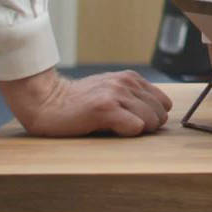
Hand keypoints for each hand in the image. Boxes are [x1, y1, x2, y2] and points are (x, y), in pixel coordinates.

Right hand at [0, 67, 174, 136]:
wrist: (46, 102)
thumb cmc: (78, 103)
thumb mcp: (111, 91)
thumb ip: (133, 98)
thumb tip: (159, 117)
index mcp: (131, 78)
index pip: (164, 103)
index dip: (153, 117)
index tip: (136, 121)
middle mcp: (126, 83)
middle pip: (160, 114)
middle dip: (148, 126)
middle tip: (124, 127)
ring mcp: (116, 94)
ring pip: (151, 121)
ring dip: (137, 131)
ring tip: (115, 128)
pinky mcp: (105, 109)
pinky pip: (135, 127)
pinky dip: (127, 133)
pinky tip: (110, 130)